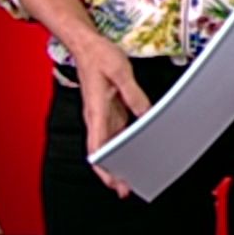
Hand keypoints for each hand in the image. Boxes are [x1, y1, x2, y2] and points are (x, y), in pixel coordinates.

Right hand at [70, 36, 151, 198]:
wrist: (87, 45)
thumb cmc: (99, 57)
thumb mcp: (121, 72)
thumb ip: (134, 95)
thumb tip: (146, 113)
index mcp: (96, 111)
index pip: (97, 147)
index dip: (103, 167)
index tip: (111, 182)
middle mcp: (96, 117)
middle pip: (103, 150)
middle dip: (112, 172)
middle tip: (126, 189)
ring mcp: (102, 114)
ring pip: (109, 143)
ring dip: (119, 160)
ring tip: (133, 175)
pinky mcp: (108, 109)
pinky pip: (115, 132)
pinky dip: (124, 144)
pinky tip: (136, 150)